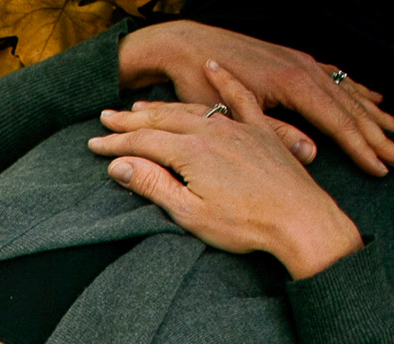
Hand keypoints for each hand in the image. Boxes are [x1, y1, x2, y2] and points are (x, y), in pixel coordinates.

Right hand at [89, 64, 365, 279]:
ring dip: (163, 106)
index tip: (94, 146)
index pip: (143, 143)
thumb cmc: (244, 225)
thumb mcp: (189, 213)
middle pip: (162, 120)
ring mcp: (238, 127)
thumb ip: (154, 185)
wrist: (299, 221)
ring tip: (139, 107)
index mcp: (192, 153)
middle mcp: (213, 132)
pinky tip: (213, 68)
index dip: (116, 145)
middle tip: (105, 119)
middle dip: (130, 121)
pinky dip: (225, 80)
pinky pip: (240, 97)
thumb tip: (119, 166)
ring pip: (192, 109)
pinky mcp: (260, 131)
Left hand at [118, 19, 393, 176]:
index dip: (363, 148)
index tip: (382, 168)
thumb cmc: (199, 85)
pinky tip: (375, 99)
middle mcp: (306, 71)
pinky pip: (338, 78)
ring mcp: (303, 64)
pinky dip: (359, 90)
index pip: (339, 123)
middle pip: (353, 109)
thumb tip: (313, 154)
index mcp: (294, 86)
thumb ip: (273, 135)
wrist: (186, 46)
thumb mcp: (231, 115)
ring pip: (350, 93)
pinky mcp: (296, 62)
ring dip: (377, 115)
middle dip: (381, 136)